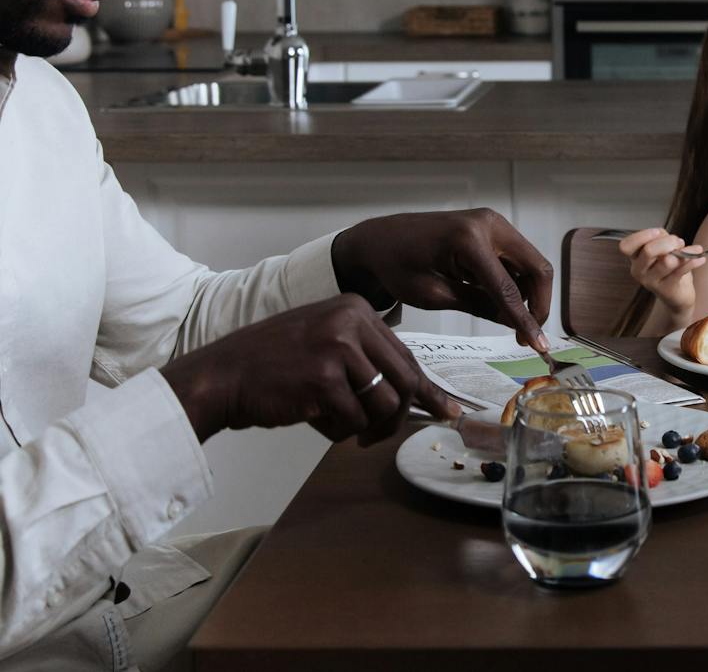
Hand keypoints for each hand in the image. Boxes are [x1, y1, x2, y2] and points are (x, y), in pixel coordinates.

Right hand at [161, 293, 456, 445]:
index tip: (447, 411)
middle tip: (375, 436)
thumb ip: (369, 360)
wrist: (222, 374)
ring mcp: (338, 348)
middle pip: (405, 382)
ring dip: (364, 427)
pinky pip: (353, 420)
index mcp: (357, 309)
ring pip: (384, 405)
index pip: (407, 357)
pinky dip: (337, 430)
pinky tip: (311, 417)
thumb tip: (421, 394)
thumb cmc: (276, 365)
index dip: (426, 391)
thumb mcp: (327, 343)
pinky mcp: (323, 379)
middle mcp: (352, 321)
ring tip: (335, 423)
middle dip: (397, 417)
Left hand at [331, 209, 553, 349]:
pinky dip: (516, 281)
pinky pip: (516, 258)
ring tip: (508, 319)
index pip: (509, 288)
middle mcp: (488, 224)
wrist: (379, 240)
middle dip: (538, 304)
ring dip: (528, 294)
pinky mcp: (491, 227)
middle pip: (536, 268)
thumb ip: (478, 306)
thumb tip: (514, 324)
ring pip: (530, 263)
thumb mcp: (433, 295)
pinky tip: (498, 300)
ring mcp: (492, 222)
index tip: (538, 346)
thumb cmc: (396, 266)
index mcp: (468, 240)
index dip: (526, 320)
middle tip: (527, 334)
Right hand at [619, 228, 704, 320]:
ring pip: (667, 262)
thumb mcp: (663, 249)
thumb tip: (669, 238)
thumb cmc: (669, 268)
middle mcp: (639, 271)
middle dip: (668, 242)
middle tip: (678, 242)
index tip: (658, 232)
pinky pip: (681, 271)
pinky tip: (700, 258)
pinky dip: (693, 261)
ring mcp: (652, 282)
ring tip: (692, 251)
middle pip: (648, 250)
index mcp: (635, 258)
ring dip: (683, 252)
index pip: (626, 245)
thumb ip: (662, 239)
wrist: (677, 295)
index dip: (643, 235)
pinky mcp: (667, 289)